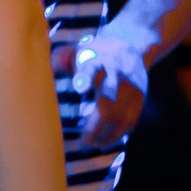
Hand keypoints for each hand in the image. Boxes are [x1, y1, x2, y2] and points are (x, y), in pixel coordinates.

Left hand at [54, 31, 149, 150]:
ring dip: (106, 134)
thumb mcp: (79, 49)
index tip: (78, 87)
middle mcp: (117, 74)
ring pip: (121, 116)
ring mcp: (132, 87)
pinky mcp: (141, 98)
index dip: (85, 77)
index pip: (91, 69)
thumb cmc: (95, 52)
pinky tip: (105, 142)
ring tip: (91, 145)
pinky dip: (119, 134)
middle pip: (108, 102)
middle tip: (83, 142)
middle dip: (95, 125)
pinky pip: (131, 120)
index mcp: (98, 60)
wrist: (131, 45)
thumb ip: (62, 57)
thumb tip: (49, 67)